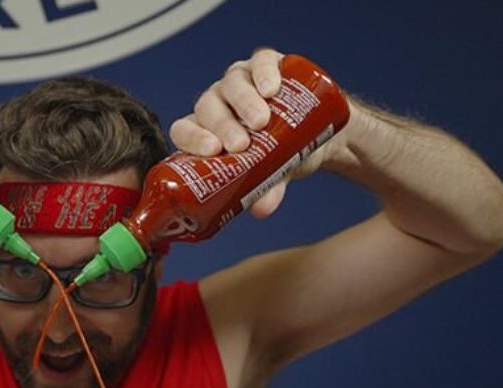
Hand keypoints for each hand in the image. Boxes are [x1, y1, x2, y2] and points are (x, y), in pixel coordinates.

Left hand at [169, 48, 346, 217]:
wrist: (318, 134)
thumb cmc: (282, 156)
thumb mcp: (274, 175)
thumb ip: (266, 189)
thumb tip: (261, 210)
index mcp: (207, 130)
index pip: (184, 129)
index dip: (193, 138)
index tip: (212, 152)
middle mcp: (218, 102)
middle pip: (208, 107)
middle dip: (222, 125)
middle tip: (241, 145)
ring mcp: (241, 81)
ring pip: (232, 84)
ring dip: (244, 102)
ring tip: (262, 121)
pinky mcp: (266, 65)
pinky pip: (260, 62)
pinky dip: (263, 73)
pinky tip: (271, 88)